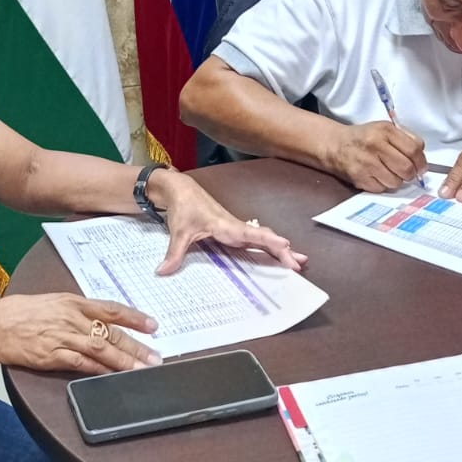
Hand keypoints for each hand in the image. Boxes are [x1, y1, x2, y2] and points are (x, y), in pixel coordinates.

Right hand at [0, 294, 159, 374]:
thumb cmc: (22, 313)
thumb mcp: (53, 302)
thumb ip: (78, 311)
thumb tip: (102, 321)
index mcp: (73, 302)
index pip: (111, 309)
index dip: (134, 317)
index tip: (154, 326)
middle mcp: (71, 318)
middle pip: (110, 333)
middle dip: (136, 347)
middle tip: (155, 358)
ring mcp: (62, 337)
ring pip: (100, 350)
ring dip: (123, 362)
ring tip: (141, 370)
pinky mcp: (52, 356)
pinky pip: (80, 364)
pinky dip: (98, 370)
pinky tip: (111, 376)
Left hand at [147, 167, 308, 276]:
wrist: (181, 190)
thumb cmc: (183, 206)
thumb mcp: (178, 231)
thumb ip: (174, 253)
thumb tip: (163, 272)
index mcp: (226, 225)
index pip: (251, 233)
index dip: (268, 240)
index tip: (285, 245)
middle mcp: (235, 226)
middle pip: (263, 238)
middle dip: (282, 250)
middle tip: (299, 263)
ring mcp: (235, 229)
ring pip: (262, 239)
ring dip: (279, 249)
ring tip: (298, 261)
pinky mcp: (233, 231)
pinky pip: (255, 240)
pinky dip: (269, 247)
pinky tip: (278, 255)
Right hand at [325, 120, 426, 191]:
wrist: (335, 145)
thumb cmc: (363, 138)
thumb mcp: (385, 129)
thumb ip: (406, 138)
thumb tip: (421, 156)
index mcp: (385, 131)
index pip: (414, 149)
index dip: (421, 162)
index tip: (421, 167)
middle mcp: (375, 146)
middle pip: (406, 168)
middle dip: (410, 174)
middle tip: (407, 172)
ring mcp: (366, 163)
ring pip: (396, 182)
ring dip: (396, 180)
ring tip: (388, 172)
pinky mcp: (359, 177)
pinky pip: (382, 188)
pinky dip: (382, 185)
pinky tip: (376, 175)